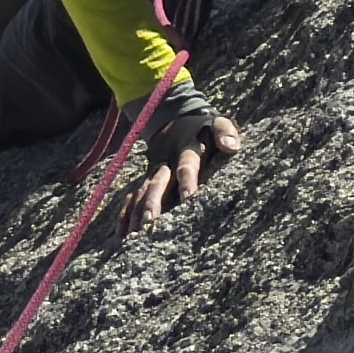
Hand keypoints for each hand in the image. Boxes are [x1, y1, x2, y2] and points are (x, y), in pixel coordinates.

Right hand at [116, 110, 240, 232]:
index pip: (187, 166)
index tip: (188, 198)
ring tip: (135, 233)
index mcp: (186, 151)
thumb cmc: (204, 130)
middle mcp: (167, 163)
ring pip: (142, 192)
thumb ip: (225, 133)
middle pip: (158, 183)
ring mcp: (153, 172)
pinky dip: (125, 214)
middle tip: (150, 221)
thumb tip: (231, 147)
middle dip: (153, 201)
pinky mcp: (145, 180)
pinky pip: (132, 197)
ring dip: (137, 211)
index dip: (187, 181)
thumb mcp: (217, 124)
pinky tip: (122, 234)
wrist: (176, 119)